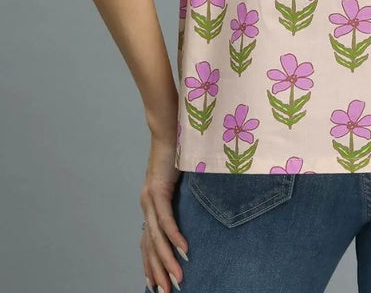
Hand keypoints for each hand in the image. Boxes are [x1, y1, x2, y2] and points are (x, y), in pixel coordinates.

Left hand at [139, 131, 187, 291]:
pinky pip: (166, 219)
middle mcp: (146, 204)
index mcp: (149, 203)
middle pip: (150, 245)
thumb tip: (190, 211)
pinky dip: (174, 236)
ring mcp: (150, 198)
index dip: (150, 263)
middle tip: (165, 292)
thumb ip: (178, 197)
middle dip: (158, 270)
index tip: (155, 284)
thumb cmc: (177, 152)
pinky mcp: (158, 190)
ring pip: (157, 237)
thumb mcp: (178, 181)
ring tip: (176, 278)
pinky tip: (183, 250)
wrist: (169, 128)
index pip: (147, 241)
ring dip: (167, 259)